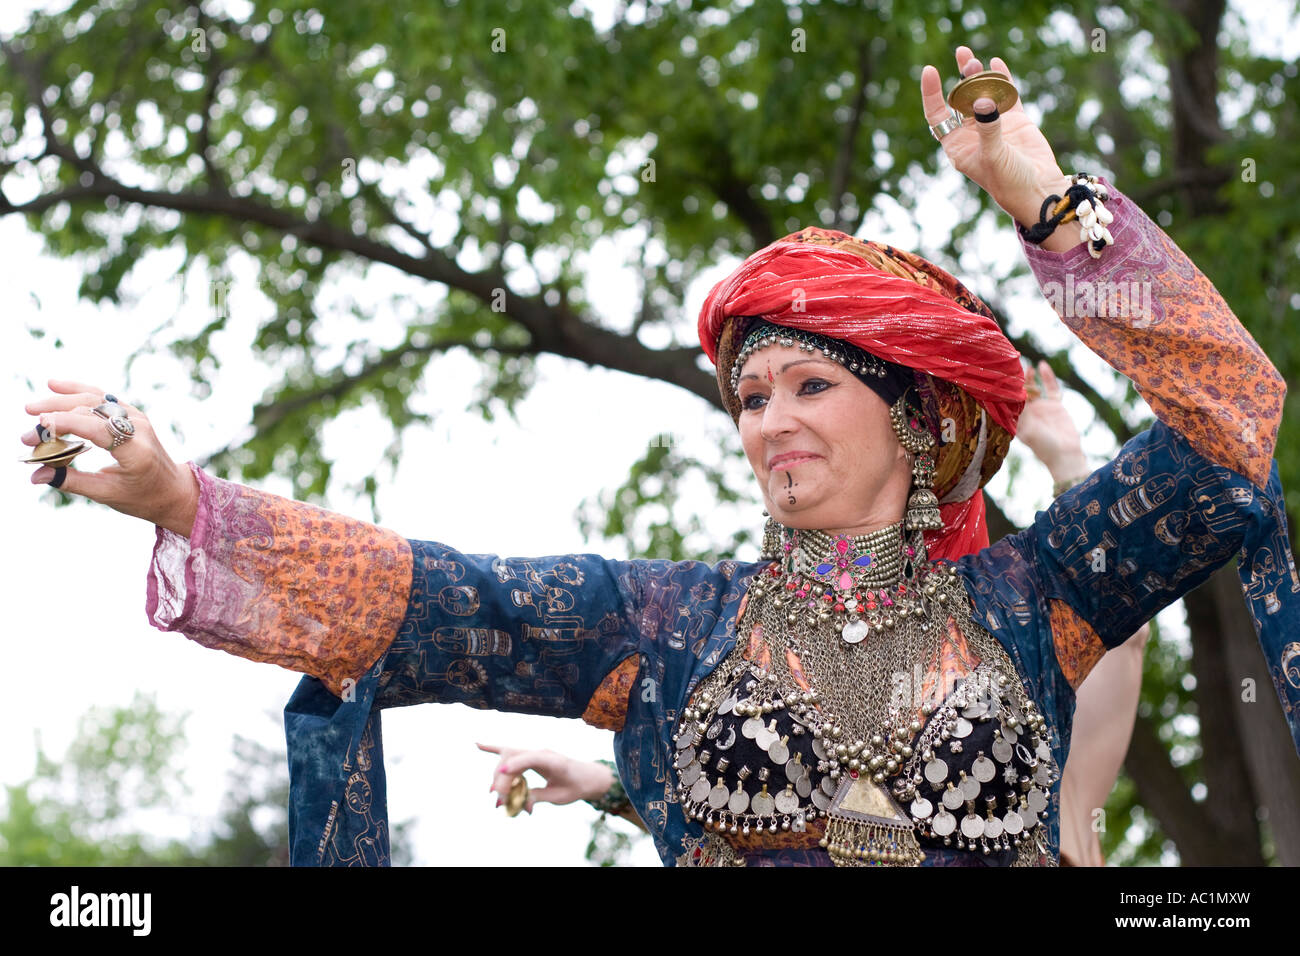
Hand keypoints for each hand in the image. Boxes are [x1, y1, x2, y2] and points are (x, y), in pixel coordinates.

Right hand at [22, 379, 198, 536]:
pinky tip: (55, 386)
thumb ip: (72, 482)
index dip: (64, 426)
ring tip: (32, 409)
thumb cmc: (142, 497)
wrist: (172, 489)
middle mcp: (139, 428)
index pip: (96, 428)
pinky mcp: (132, 414)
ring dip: (61, 401)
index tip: (35, 433)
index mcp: (136, 450)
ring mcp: (137, 418)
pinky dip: (78, 391)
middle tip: (27, 434)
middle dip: (55, 419)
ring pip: (95, 399)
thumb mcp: (107, 494)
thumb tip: (35, 475)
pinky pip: (102, 397)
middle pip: (91, 411)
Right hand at [478, 742, 612, 813]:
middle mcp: (541, 753)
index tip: (501, 778)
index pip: (530, 758)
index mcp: (553, 760)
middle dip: (502, 780)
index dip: (514, 766)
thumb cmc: (575, 786)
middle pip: (513, 759)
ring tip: (496, 797)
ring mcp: (534, 753)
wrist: (587, 777)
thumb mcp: (559, 796)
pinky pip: (509, 752)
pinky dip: (494, 749)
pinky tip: (478, 744)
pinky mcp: (529, 757)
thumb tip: (519, 803)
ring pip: (508, 759)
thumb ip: (539, 796)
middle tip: (500, 803)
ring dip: (499, 777)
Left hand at [921, 47, 1072, 247]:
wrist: (1037, 189)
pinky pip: (1006, 94)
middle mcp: (972, 133)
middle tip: (964, 55)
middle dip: (961, 77)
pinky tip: (997, 62)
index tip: (930, 70)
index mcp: (957, 145)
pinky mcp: (1014, 120)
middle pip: (960, 99)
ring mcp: (993, 124)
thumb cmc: (1007, 181)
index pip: (938, 115)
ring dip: (978, 74)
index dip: (931, 93)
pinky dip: (1002, 79)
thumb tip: (984, 101)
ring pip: (982, 93)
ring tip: (973, 57)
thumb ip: (988, 128)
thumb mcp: (993, 156)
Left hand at [1015, 360, 1088, 481]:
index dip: (1003, 389)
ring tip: (1025, 366)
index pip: (1008, 400)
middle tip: (1011, 366)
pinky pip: (1051, 388)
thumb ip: (1021, 415)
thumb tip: (1011, 397)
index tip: (998, 376)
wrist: (1065, 454)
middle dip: (1016, 381)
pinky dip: (1047, 377)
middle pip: (1020, 391)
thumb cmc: (1043, 446)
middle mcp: (1027, 412)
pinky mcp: (1055, 405)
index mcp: (1017, 418)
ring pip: (1034, 387)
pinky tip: (1042, 365)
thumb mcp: (1027, 431)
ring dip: (1029, 377)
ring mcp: (1041, 407)